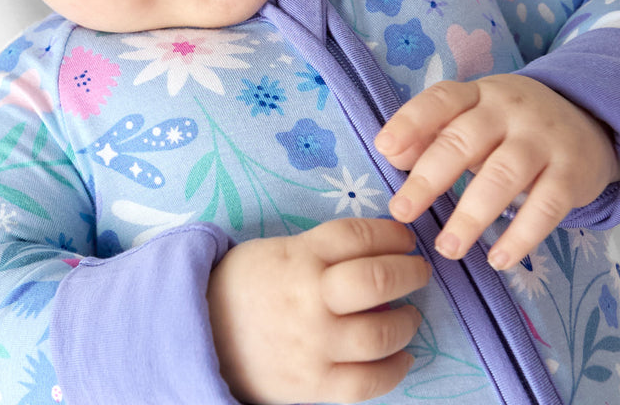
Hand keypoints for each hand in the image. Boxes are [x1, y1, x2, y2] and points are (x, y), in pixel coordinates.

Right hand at [206, 217, 429, 403]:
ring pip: (380, 333)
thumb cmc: (245, 286)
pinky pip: (368, 382)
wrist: (201, 335)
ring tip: (410, 315)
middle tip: (418, 271)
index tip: (404, 238)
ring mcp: (313, 344)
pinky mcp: (314, 385)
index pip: (358, 235)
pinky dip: (395, 369)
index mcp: (298, 256)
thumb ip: (321, 250)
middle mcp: (309, 297)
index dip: (391, 233)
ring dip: (408, 322)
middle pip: (377, 279)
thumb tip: (378, 251)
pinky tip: (401, 357)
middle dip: (409, 272)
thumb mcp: (277, 250)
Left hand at [374, 74, 619, 269]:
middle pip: (464, 142)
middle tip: (402, 211)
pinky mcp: (571, 173)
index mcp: (478, 94)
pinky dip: (521, 235)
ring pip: (503, 176)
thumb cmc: (509, 126)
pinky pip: (546, 206)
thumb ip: (432, 134)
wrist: (588, 121)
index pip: (441, 99)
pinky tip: (499, 259)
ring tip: (447, 248)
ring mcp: (543, 140)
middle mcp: (509, 111)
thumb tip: (393, 155)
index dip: (411, 122)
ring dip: (471, 215)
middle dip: (430, 178)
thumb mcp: (472, 118)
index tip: (384, 148)